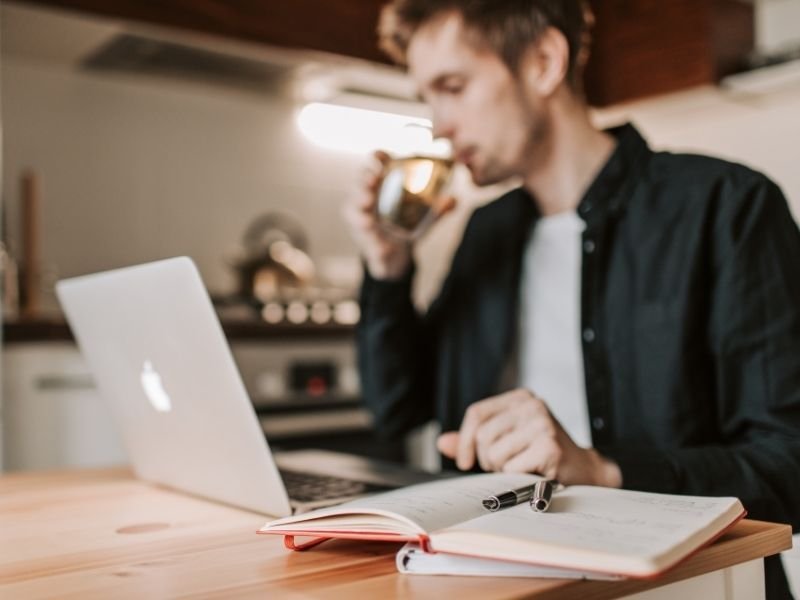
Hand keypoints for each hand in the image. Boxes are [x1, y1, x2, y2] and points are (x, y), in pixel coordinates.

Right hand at [342, 151, 455, 280]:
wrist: (396, 254)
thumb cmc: (406, 225)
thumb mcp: (425, 216)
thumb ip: (438, 209)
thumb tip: (454, 200)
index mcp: (382, 184)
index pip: (375, 163)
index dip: (376, 157)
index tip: (382, 156)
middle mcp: (368, 195)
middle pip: (360, 180)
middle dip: (364, 178)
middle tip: (372, 179)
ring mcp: (361, 214)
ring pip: (354, 205)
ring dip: (360, 202)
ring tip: (367, 202)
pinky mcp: (361, 234)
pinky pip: (361, 232)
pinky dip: (367, 233)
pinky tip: (372, 232)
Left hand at [436, 388, 621, 486]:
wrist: (583, 471)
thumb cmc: (541, 455)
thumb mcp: (506, 440)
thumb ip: (474, 440)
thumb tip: (442, 442)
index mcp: (520, 398)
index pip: (477, 413)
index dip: (464, 439)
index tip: (465, 462)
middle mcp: (531, 405)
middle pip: (483, 435)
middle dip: (488, 459)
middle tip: (507, 465)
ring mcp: (541, 424)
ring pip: (494, 454)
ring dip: (503, 470)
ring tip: (522, 467)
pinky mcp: (549, 446)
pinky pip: (510, 468)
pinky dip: (517, 478)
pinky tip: (533, 472)